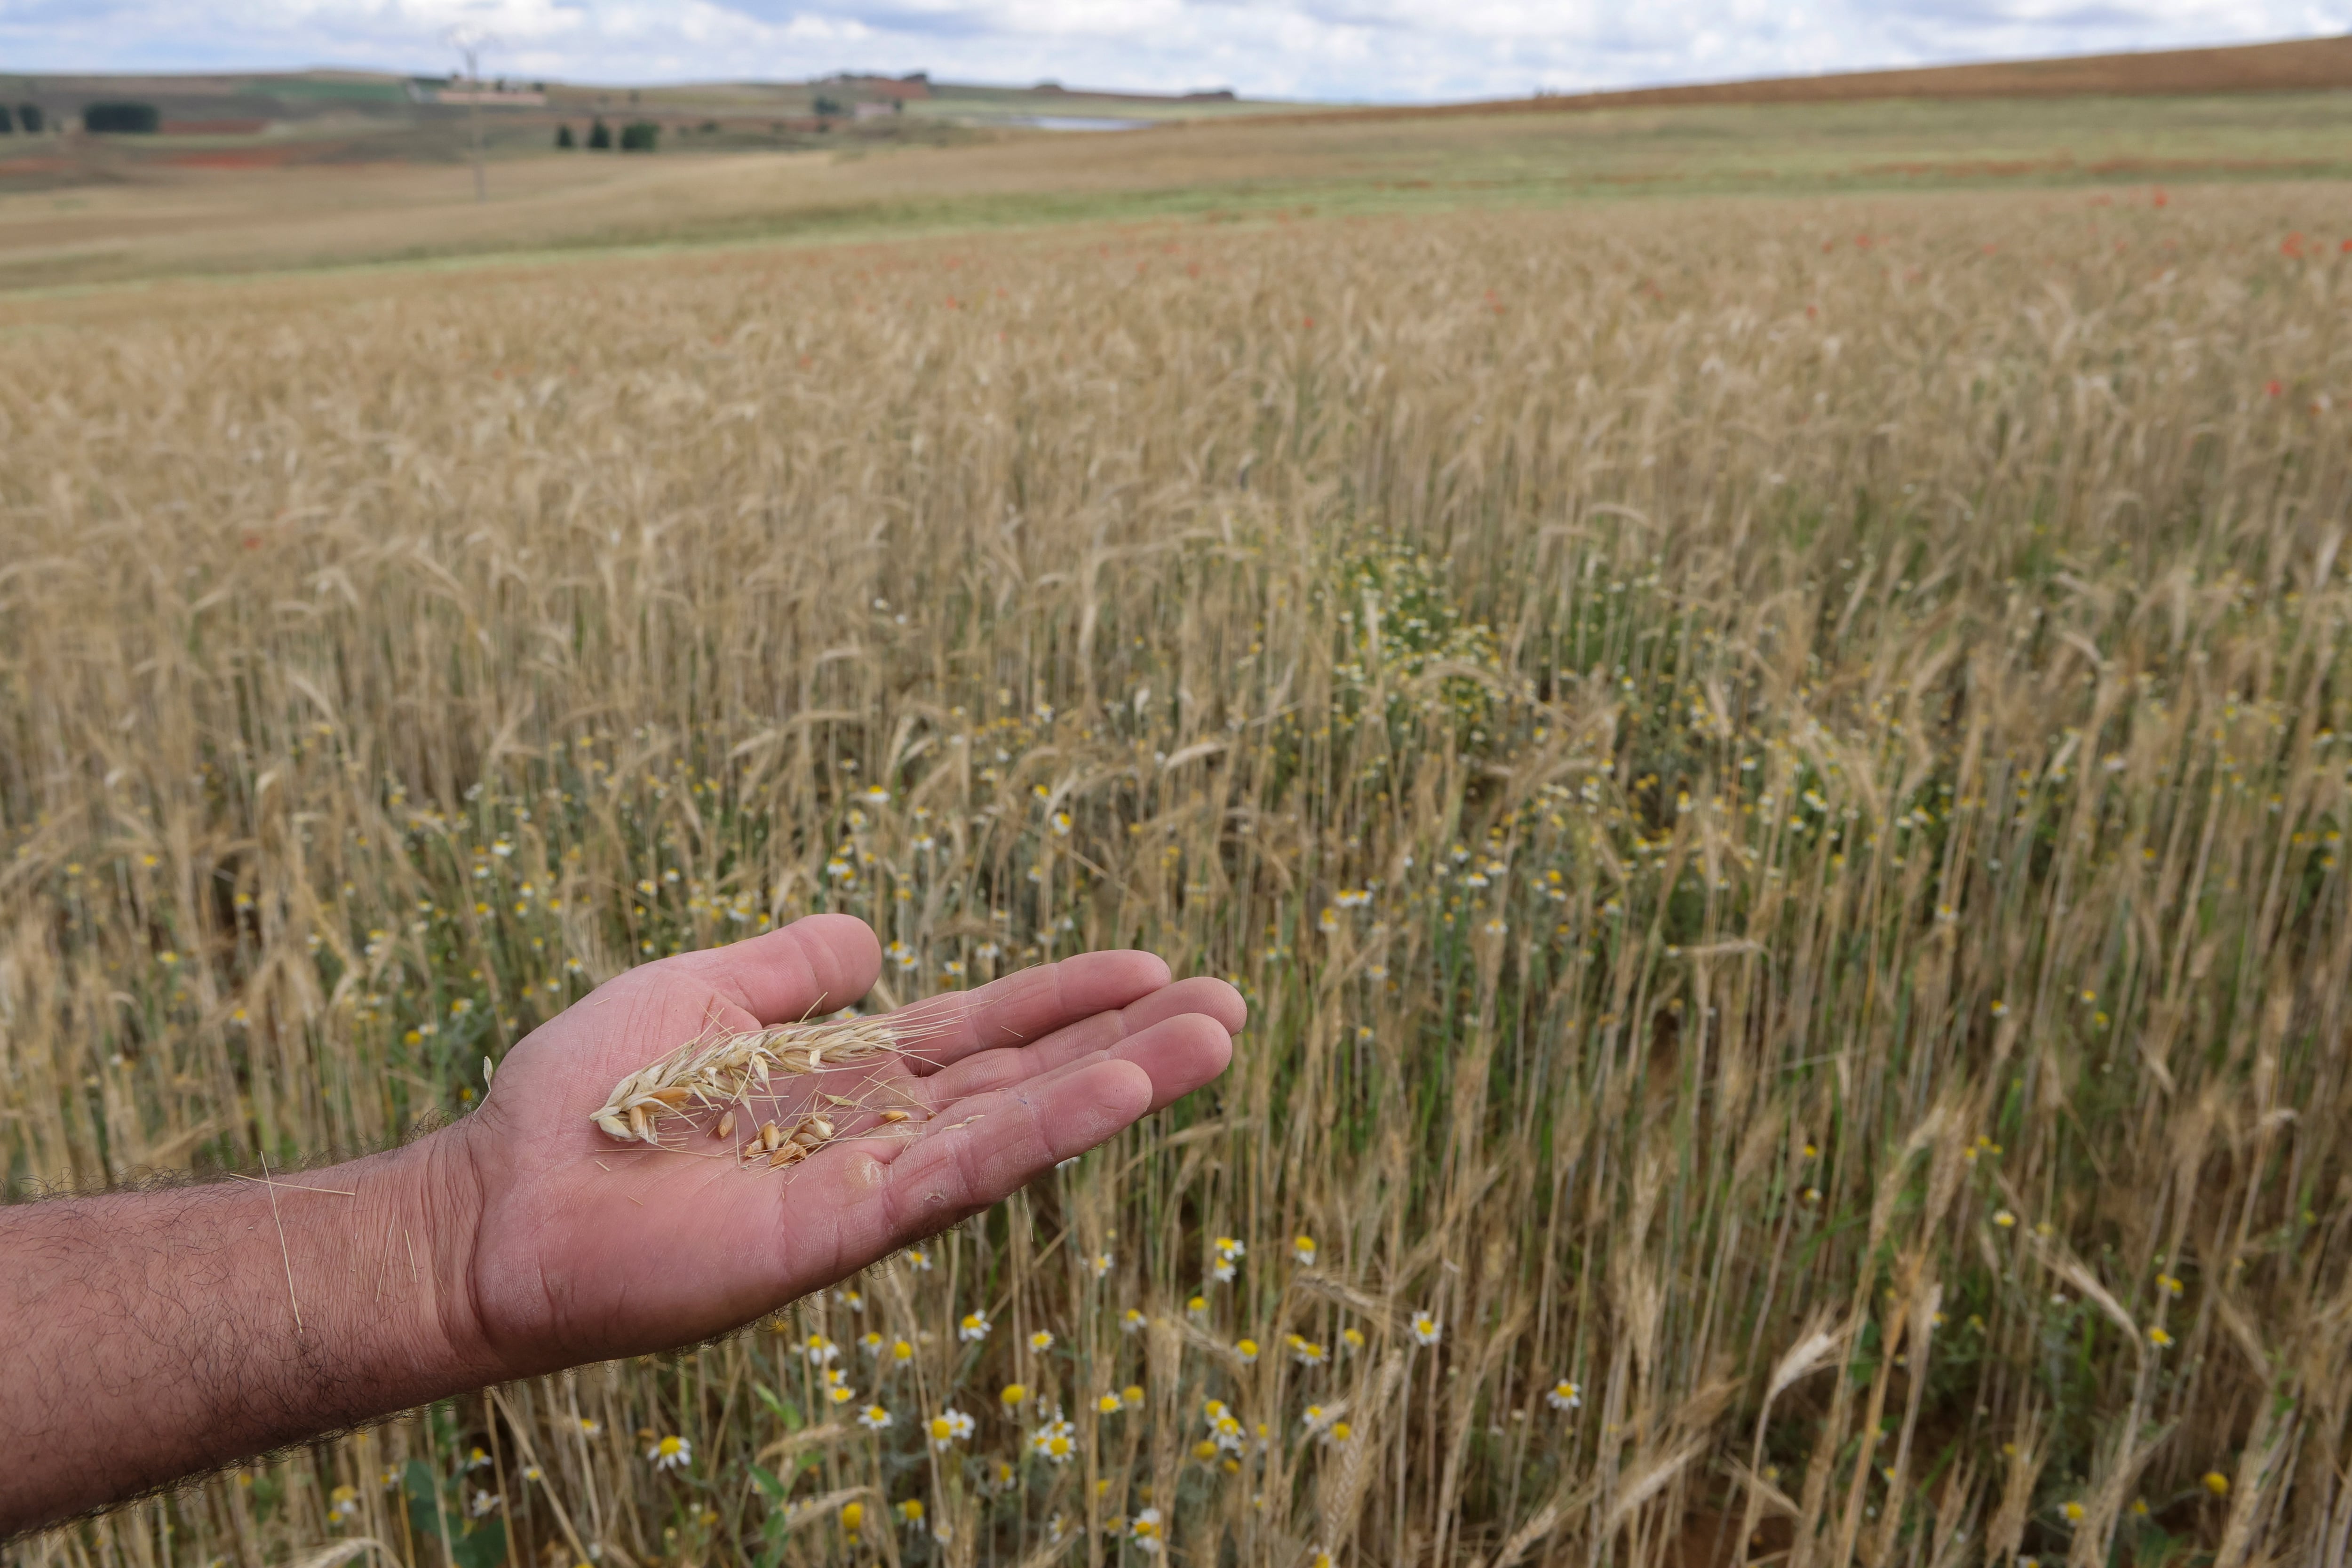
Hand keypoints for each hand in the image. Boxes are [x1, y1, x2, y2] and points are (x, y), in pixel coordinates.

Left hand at [444, 915, 1241, 1375]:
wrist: (490, 1201)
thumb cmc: (577, 1102)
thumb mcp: (697, 992)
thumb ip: (789, 966)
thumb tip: (876, 941)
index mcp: (844, 1079)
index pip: (980, 1034)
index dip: (1065, 1001)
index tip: (1152, 969)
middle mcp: (871, 1136)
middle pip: (1023, 1080)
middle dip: (1125, 1043)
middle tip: (1229, 1004)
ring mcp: (862, 1189)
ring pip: (1014, 1128)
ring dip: (1116, 1085)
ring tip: (1212, 1039)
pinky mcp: (836, 1235)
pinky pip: (955, 1177)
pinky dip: (1040, 1134)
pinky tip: (1115, 1092)